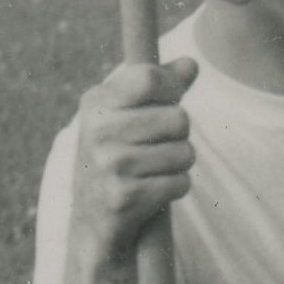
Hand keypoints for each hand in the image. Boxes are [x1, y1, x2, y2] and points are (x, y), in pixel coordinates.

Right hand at [70, 58, 197, 266]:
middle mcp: (98, 131)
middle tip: (158, 146)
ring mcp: (109, 165)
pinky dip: (176, 188)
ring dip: (179, 164)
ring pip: (184, 153)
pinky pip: (180, 183)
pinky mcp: (123, 198)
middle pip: (178, 119)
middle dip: (179, 135)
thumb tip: (191, 64)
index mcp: (96, 103)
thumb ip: (160, 86)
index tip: (169, 100)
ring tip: (155, 169)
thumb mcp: (128, 115)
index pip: (149, 78)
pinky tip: (154, 190)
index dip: (171, 88)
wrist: (93, 219)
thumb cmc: (118, 156)